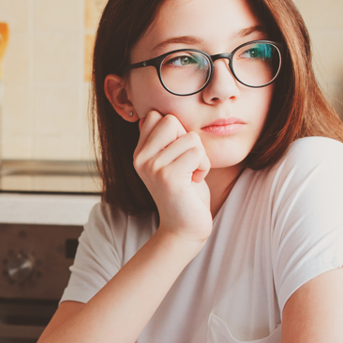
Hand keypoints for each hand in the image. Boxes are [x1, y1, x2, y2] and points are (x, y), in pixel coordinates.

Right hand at [133, 110, 212, 243]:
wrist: (184, 228)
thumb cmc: (185, 192)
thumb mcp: (170, 161)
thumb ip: (162, 140)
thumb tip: (150, 114)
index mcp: (139, 152)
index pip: (156, 116)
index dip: (176, 131)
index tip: (177, 154)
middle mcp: (141, 158)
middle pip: (171, 121)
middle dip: (188, 140)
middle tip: (185, 164)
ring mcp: (152, 167)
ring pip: (190, 137)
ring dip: (199, 156)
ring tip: (190, 174)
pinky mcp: (169, 176)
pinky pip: (197, 153)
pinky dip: (204, 166)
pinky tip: (194, 181)